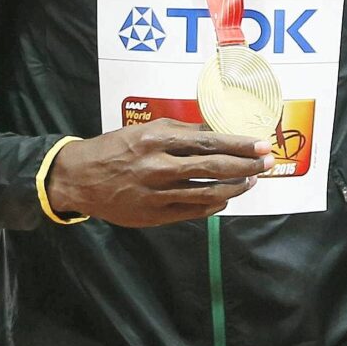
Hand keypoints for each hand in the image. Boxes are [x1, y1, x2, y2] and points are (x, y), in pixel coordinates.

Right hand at [48, 121, 273, 227]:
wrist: (79, 178)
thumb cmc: (113, 149)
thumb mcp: (144, 130)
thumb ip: (179, 131)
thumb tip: (214, 130)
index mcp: (157, 139)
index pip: (209, 141)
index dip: (239, 144)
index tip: (261, 144)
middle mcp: (159, 166)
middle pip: (214, 167)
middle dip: (247, 165)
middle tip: (267, 162)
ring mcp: (158, 194)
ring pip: (208, 193)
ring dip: (235, 187)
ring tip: (251, 181)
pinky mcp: (155, 215)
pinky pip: (194, 211)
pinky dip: (214, 205)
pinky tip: (225, 199)